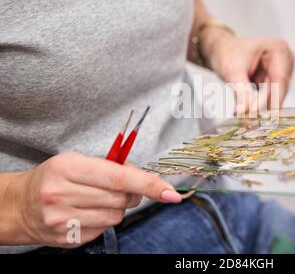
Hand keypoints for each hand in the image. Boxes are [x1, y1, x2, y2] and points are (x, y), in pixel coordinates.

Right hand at [9, 152, 180, 246]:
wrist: (21, 204)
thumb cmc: (55, 177)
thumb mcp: (77, 160)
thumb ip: (112, 167)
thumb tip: (147, 179)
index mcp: (67, 167)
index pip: (119, 177)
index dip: (148, 184)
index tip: (169, 192)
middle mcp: (62, 194)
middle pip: (121, 198)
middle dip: (131, 193)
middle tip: (122, 187)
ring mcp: (62, 220)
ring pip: (116, 216)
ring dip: (117, 207)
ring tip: (99, 198)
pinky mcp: (67, 238)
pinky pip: (104, 230)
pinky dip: (104, 220)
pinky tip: (88, 211)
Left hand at [201, 27, 294, 113]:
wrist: (219, 49)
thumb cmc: (225, 53)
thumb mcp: (232, 73)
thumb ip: (243, 95)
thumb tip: (247, 116)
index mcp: (278, 49)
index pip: (280, 79)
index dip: (272, 99)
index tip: (264, 117)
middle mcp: (285, 58)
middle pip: (279, 89)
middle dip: (263, 105)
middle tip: (249, 121)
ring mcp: (282, 69)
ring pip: (275, 96)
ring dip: (260, 107)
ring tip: (245, 118)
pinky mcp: (275, 79)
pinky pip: (269, 97)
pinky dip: (258, 104)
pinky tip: (248, 112)